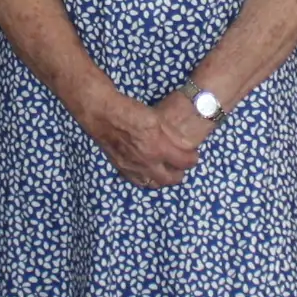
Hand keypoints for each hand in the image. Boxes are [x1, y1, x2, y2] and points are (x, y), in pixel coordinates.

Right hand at [83, 90, 197, 188]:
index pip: (184, 162)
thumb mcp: (157, 119)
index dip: (192, 159)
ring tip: (167, 170)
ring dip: (164, 179)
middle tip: (181, 165)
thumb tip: (187, 145)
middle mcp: (147, 163)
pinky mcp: (123, 169)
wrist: (103, 115)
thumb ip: (173, 135)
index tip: (193, 155)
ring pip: (155, 184)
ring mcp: (134, 168)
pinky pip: (139, 182)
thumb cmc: (130, 112)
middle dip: (180, 173)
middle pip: (171, 179)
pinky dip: (148, 179)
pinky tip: (149, 171)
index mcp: (159, 148)